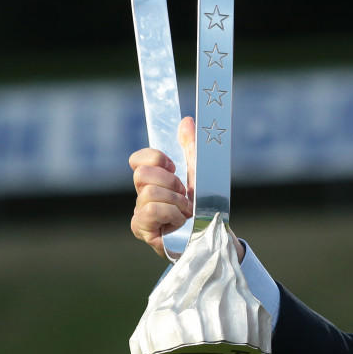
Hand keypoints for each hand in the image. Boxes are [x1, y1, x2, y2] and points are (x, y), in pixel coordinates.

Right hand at [129, 117, 195, 258]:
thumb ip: (192, 147)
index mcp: (153, 180)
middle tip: (184, 194)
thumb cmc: (204, 205)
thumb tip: (186, 121)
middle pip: (141, 173)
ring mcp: (140, 213)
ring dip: (175, 201)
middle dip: (170, 182)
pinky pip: (150, 210)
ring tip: (186, 211)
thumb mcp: (200, 172)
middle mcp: (143, 195)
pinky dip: (170, 213)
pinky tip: (179, 221)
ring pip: (149, 192)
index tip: (174, 167)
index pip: (138, 159)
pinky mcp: (142, 229)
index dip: (156, 158)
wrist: (214, 232)